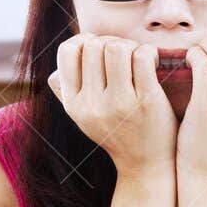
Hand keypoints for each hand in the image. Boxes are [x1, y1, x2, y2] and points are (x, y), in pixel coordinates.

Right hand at [46, 32, 177, 178]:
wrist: (145, 165)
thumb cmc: (116, 134)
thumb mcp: (83, 118)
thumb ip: (66, 94)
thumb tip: (54, 72)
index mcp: (74, 104)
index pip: (68, 52)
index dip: (84, 41)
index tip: (100, 50)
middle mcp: (92, 104)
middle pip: (95, 45)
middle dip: (111, 42)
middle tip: (125, 54)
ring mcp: (119, 103)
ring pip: (117, 48)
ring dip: (130, 46)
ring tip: (138, 58)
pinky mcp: (146, 101)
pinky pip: (142, 57)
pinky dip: (148, 52)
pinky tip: (152, 63)